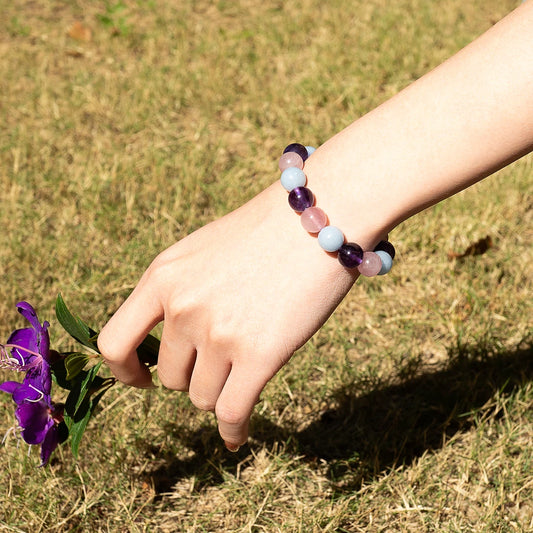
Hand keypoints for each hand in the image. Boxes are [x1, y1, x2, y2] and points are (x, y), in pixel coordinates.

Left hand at [97, 183, 377, 449]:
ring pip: (203, 397)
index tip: (140, 380)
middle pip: (170, 377)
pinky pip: (232, 412)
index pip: (114, 341)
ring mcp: (219, 333)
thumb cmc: (266, 231)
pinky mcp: (259, 355)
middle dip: (193, 376)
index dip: (124, 370)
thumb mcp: (203, 250)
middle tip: (224, 361)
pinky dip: (233, 430)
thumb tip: (170, 340)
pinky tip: (237, 436)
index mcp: (162, 277)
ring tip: (245, 370)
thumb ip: (178, 291)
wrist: (320, 215)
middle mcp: (183, 307)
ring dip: (220, 392)